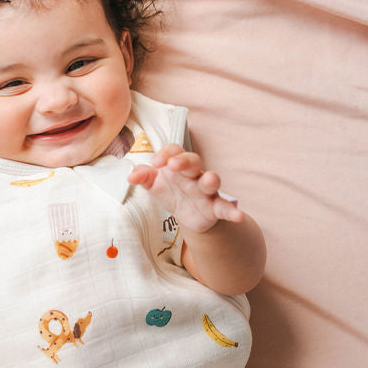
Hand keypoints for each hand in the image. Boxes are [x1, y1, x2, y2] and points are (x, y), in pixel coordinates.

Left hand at [127, 144, 241, 232]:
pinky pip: (225, 207)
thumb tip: (130, 175)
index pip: (175, 151)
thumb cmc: (171, 192)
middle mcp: (194, 174)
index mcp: (178, 165)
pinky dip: (232, 211)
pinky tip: (236, 215)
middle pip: (194, 161)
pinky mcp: (215, 208)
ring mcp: (206, 190)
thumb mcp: (154, 185)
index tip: (155, 162)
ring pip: (212, 180)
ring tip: (209, 180)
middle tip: (173, 164)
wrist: (187, 216)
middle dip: (185, 161)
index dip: (166, 154)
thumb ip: (143, 177)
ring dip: (211, 179)